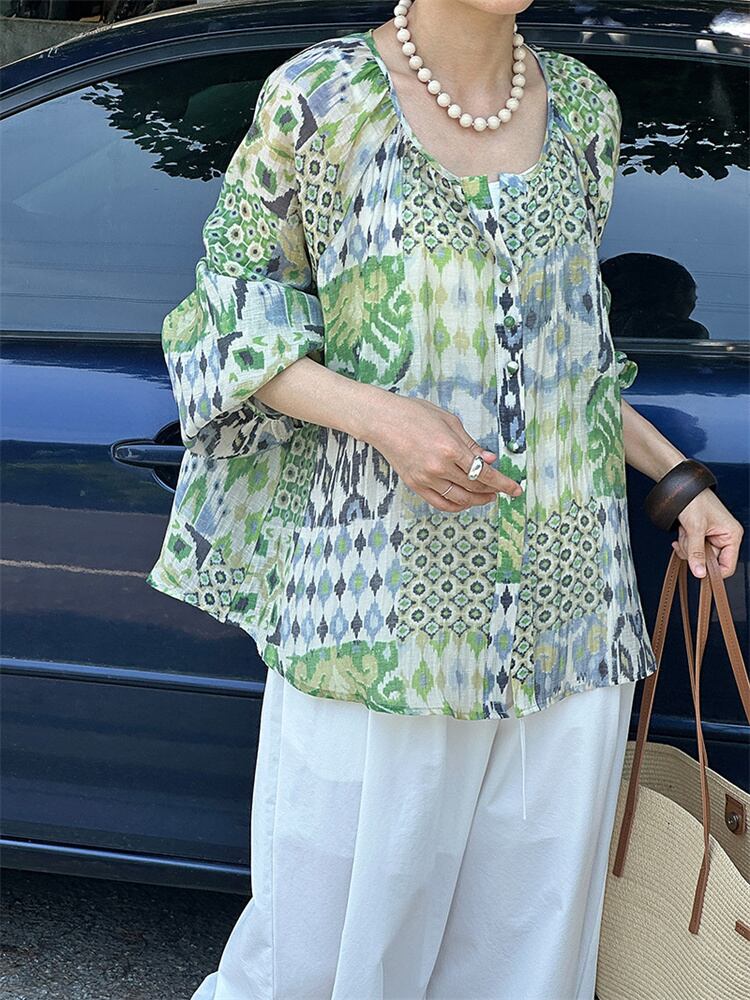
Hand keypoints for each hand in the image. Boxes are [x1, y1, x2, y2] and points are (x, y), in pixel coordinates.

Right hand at [365, 396, 523, 511]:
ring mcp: (426, 478)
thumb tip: (490, 459)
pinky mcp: (415, 484)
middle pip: (475, 488)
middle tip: (502, 490)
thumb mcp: (450, 422)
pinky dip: (456, 506)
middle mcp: (440, 467)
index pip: (485, 473)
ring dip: (477, 501)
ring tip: (486, 497)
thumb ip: (471, 444)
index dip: (503, 484)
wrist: (382, 420)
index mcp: (451, 448)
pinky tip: (465, 501)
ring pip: (459, 499)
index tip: (515, 490)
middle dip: (493, 491)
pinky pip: (440, 503)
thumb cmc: (415, 414)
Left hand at [672, 488, 743, 578]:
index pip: (727, 566)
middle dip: (694, 551)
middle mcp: (724, 537)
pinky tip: (682, 532)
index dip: (713, 571)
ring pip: (698, 555)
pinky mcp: (701, 535)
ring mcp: (712, 537)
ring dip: (687, 545)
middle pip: (709, 561)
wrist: (680, 488)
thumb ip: (696, 552)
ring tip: (686, 530)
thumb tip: (700, 572)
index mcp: (732, 535)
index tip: (698, 571)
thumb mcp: (695, 528)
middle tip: (689, 537)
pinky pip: (692, 549)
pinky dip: (684, 542)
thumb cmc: (694, 500)